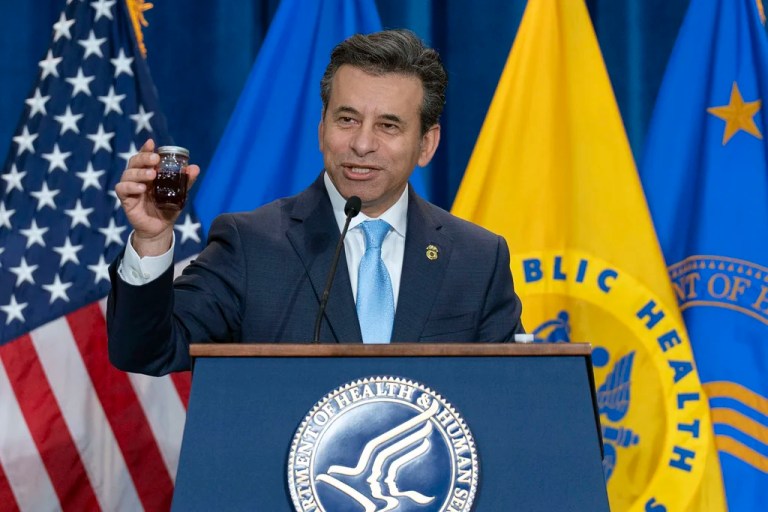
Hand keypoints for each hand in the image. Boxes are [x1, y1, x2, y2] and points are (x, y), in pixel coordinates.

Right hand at [115, 139, 200, 255]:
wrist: (161, 229)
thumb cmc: (168, 208)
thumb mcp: (180, 194)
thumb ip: (186, 181)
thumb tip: (195, 167)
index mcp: (149, 173)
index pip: (145, 157)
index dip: (146, 149)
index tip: (151, 143)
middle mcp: (138, 178)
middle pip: (134, 161)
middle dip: (144, 157)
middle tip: (155, 158)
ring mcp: (130, 188)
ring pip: (128, 174)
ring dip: (139, 173)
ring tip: (151, 175)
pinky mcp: (125, 199)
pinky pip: (122, 189)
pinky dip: (130, 187)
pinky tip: (141, 189)